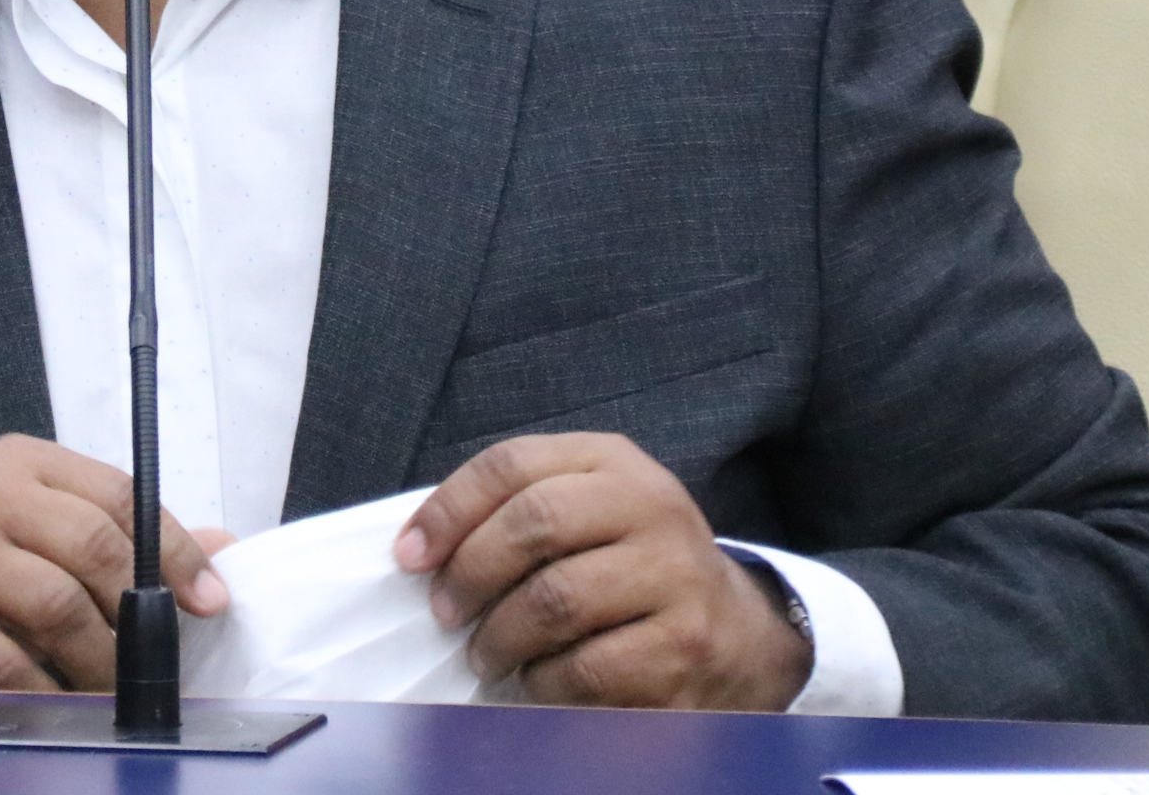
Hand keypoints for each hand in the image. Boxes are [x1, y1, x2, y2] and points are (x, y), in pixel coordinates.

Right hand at [0, 434, 232, 691]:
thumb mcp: (36, 526)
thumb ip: (119, 534)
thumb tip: (222, 550)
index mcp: (19, 461)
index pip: (120, 493)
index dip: (175, 550)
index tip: (208, 602)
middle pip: (94, 548)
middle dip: (139, 615)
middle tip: (155, 662)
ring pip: (56, 607)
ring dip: (98, 661)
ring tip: (110, 689)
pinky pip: (5, 658)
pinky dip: (43, 687)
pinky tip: (53, 698)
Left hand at [392, 432, 810, 709]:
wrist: (740, 632)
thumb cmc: (634, 567)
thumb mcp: (590, 509)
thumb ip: (517, 507)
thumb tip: (420, 548)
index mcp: (617, 465)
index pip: (514, 464)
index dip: (449, 508)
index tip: (408, 556)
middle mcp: (654, 509)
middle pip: (534, 525)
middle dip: (470, 574)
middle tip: (446, 612)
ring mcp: (677, 579)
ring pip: (556, 602)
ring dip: (500, 637)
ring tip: (487, 654)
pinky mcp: (685, 650)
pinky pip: (586, 670)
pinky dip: (543, 683)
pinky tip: (538, 683)